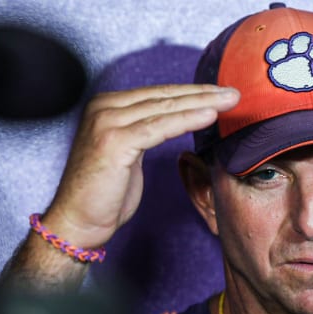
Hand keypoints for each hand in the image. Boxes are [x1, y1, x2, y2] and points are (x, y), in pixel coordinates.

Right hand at [43, 84, 239, 247]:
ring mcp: (107, 122)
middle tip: (234, 92)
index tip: (222, 92)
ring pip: (165, 109)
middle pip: (165, 97)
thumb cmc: (106, 192)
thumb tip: (180, 118)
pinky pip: (159, 128)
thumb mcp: (130, 151)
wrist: (78, 221)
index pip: (160, 94)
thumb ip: (147, 130)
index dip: (194, 92)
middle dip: (204, 94)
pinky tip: (209, 116)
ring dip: (202, 104)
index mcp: (108, 106)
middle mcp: (104, 107)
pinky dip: (187, 121)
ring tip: (230, 101)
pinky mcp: (113, 141)